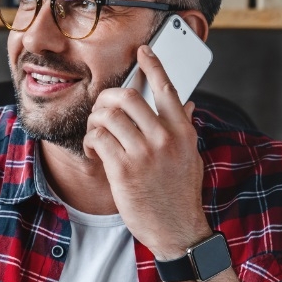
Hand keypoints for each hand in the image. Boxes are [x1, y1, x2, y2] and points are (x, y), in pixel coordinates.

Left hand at [83, 45, 210, 258]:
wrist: (177, 230)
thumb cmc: (180, 195)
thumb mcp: (191, 158)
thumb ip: (185, 129)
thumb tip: (186, 103)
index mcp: (182, 132)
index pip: (167, 88)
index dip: (153, 65)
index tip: (143, 51)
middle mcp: (165, 138)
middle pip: (128, 97)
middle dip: (107, 98)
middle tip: (102, 108)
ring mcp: (144, 154)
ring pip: (108, 116)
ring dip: (95, 120)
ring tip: (96, 133)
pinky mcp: (124, 170)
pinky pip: (98, 140)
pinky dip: (91, 141)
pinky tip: (95, 150)